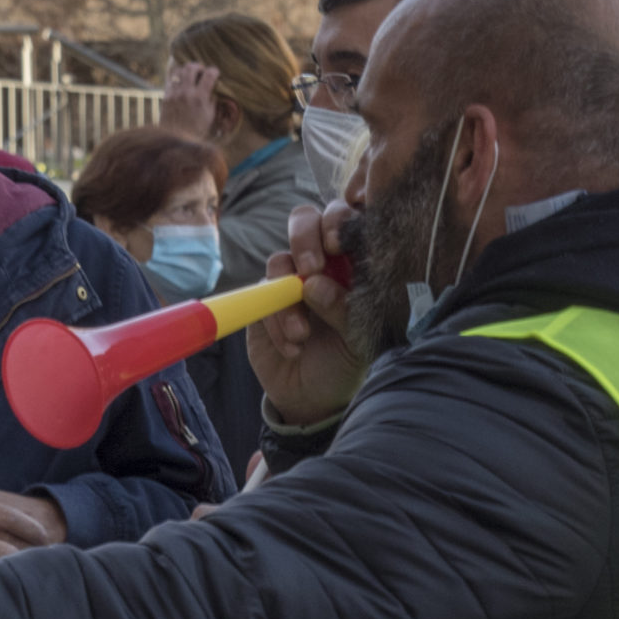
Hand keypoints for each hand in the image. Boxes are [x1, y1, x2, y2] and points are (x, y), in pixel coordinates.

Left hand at [161, 61, 221, 139]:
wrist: (176, 139)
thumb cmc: (197, 130)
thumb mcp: (210, 116)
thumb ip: (213, 100)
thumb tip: (214, 88)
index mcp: (200, 98)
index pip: (209, 74)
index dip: (214, 71)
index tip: (216, 73)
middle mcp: (186, 93)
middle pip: (191, 67)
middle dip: (199, 66)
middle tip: (201, 71)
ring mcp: (174, 93)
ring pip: (179, 70)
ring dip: (187, 70)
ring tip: (190, 75)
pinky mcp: (166, 96)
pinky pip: (170, 79)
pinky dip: (177, 77)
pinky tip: (181, 81)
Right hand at [246, 201, 362, 424]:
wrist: (314, 397)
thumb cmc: (346, 362)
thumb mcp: (357, 340)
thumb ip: (343, 308)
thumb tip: (314, 283)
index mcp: (353, 263)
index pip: (347, 221)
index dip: (339, 221)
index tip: (337, 246)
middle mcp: (321, 263)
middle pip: (305, 220)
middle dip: (305, 239)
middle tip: (311, 269)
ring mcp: (289, 279)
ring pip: (279, 260)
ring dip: (288, 298)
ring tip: (301, 334)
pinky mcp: (263, 300)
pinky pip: (262, 296)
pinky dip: (275, 322)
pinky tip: (293, 348)